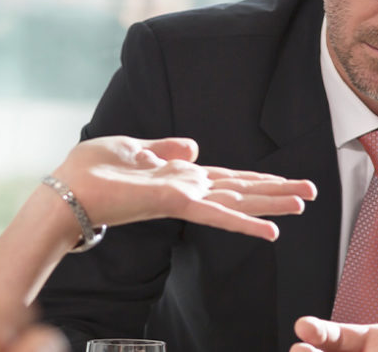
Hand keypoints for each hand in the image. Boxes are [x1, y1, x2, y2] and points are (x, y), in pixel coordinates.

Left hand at [58, 136, 317, 240]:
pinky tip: (271, 231)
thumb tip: (195, 147)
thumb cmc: (89, 172)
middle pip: (241, 190)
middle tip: (312, 193)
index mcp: (178, 178)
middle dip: (276, 191)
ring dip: (271, 203)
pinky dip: (245, 223)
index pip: (227, 179)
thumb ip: (166, 150)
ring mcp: (184, 199)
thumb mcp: (132, 148)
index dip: (257, 180)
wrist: (65, 192)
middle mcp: (187, 191)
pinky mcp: (176, 204)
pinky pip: (217, 214)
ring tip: (304, 203)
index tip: (284, 181)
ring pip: (238, 201)